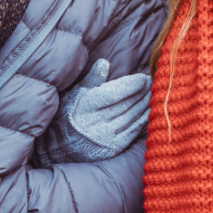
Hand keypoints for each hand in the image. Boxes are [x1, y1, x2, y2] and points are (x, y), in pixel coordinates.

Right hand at [34, 59, 149, 164]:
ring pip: (131, 116)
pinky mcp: (112, 148)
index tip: (143, 77)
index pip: (113, 93)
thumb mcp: (74, 95)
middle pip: (125, 104)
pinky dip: (143, 120)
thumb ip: (91, 80)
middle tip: (152, 81)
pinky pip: (132, 131)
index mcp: (84, 106)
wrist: (59, 148)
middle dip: (141, 91)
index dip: (131, 84)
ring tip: (153, 93)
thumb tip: (104, 63)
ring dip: (145, 104)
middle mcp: (94, 122)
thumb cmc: (68, 116)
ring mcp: (104, 137)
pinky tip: (149, 111)